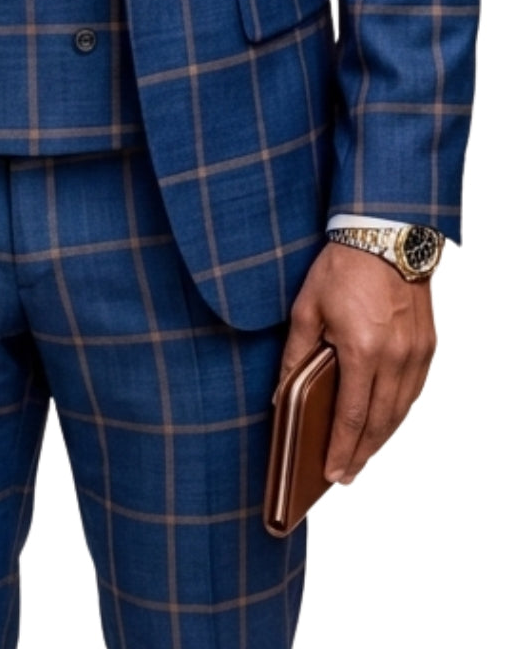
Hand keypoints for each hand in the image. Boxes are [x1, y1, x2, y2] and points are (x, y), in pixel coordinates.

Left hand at [278, 242, 435, 483]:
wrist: (384, 234)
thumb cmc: (342, 267)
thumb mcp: (306, 309)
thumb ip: (295, 355)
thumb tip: (281, 393)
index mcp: (362, 350)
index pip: (352, 415)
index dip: (341, 449)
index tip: (332, 472)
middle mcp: (395, 357)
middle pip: (380, 422)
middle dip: (362, 453)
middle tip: (346, 475)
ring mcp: (416, 352)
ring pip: (401, 410)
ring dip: (382, 437)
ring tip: (362, 455)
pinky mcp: (427, 344)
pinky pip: (414, 390)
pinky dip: (399, 412)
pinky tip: (385, 421)